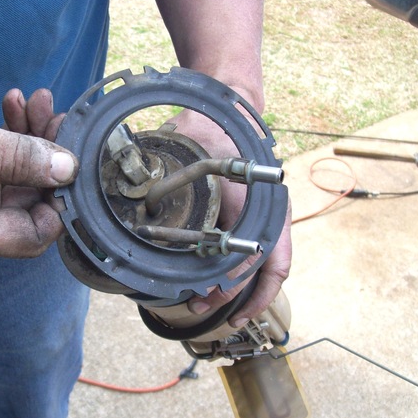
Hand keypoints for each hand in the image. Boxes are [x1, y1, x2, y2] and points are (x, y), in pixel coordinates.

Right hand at [0, 63, 77, 257]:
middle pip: (32, 206)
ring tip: (37, 102)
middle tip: (57, 119)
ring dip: (36, 141)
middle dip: (50, 162)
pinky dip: (17, 136)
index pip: (30, 237)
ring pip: (25, 181)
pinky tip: (16, 104)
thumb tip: (67, 171)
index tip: (72, 165)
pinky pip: (8, 165)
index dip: (59, 206)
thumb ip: (19, 158)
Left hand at [166, 108, 291, 327]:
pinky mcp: (255, 217)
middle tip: (202, 307)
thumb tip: (146, 213)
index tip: (210, 296)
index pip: (256, 255)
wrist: (230, 110)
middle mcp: (270, 214)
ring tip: (206, 304)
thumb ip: (176, 185)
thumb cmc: (213, 132)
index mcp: (260, 202)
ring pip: (265, 265)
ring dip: (240, 290)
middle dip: (236, 296)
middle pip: (266, 269)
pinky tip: (217, 282)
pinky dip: (241, 273)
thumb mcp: (192, 156)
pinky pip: (257, 252)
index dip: (234, 283)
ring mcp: (266, 217)